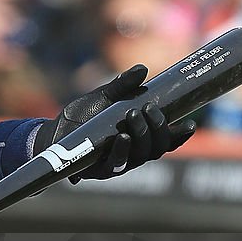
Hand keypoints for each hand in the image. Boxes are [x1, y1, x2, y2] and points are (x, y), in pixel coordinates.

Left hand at [34, 65, 195, 181]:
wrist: (51, 133)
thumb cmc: (80, 116)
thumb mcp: (102, 97)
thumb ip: (122, 86)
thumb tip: (142, 69)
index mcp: (138, 138)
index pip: (165, 141)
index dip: (179, 135)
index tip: (190, 124)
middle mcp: (132, 154)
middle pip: (156, 149)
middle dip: (158, 129)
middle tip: (151, 109)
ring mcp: (117, 164)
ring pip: (141, 157)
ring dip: (142, 136)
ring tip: (135, 115)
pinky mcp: (99, 170)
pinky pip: (116, 164)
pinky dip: (122, 150)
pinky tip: (122, 137)